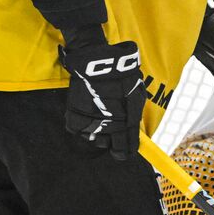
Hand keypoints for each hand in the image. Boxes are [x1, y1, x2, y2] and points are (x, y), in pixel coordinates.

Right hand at [59, 40, 146, 159]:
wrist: (99, 63)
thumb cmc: (122, 76)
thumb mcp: (137, 94)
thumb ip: (135, 114)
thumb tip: (133, 129)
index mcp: (127, 122)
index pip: (127, 147)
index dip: (126, 151)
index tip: (125, 152)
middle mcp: (110, 126)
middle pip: (110, 146)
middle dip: (113, 142)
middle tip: (112, 132)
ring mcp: (92, 123)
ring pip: (95, 140)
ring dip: (98, 133)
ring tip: (99, 119)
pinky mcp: (76, 117)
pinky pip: (79, 130)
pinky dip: (82, 125)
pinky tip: (87, 115)